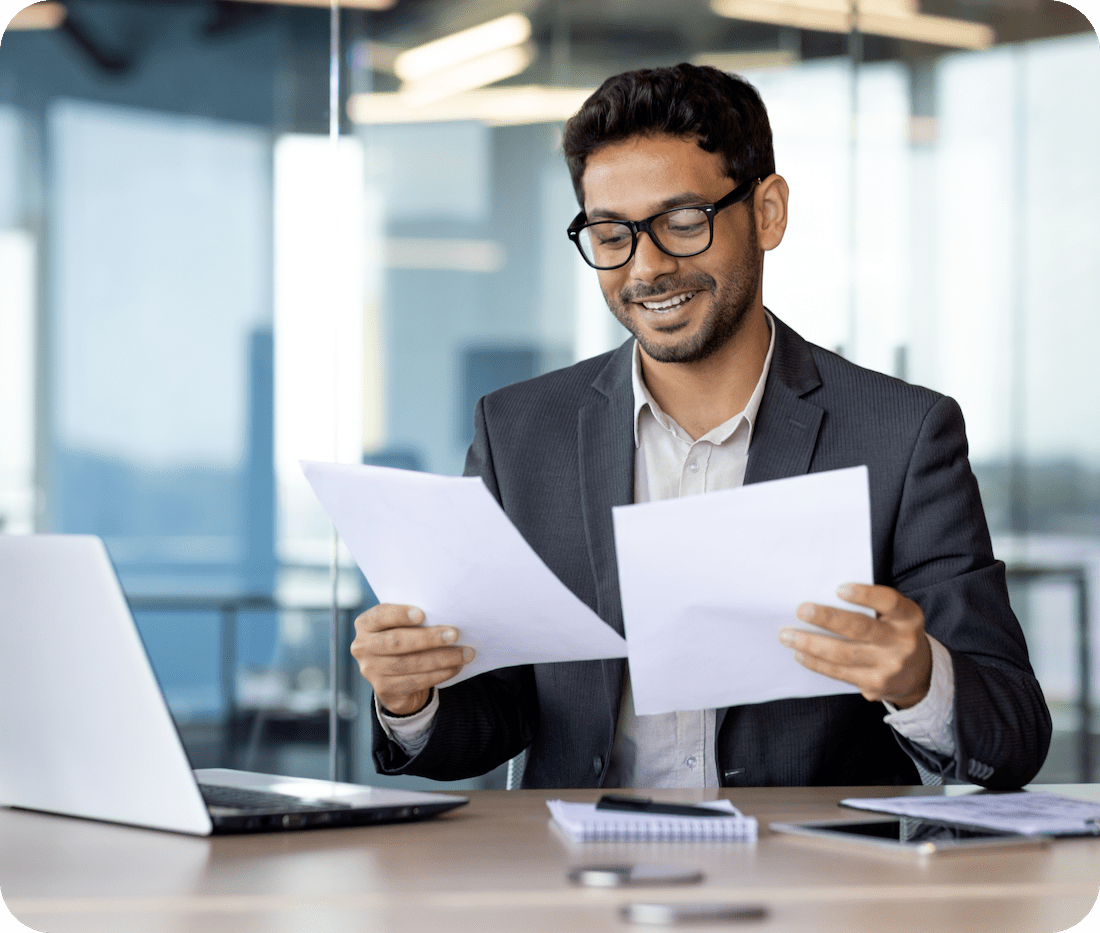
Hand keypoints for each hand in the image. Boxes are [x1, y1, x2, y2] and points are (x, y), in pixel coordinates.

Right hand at [350, 604, 474, 715]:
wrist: (394, 675)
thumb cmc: (404, 638)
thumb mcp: (400, 625)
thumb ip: (413, 619)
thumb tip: (445, 615)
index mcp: (365, 624)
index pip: (380, 616)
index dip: (400, 614)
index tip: (423, 615)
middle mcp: (362, 647)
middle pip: (397, 642)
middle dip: (429, 638)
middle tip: (455, 634)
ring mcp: (371, 670)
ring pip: (409, 664)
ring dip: (441, 658)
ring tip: (464, 653)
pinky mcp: (384, 690)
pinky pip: (415, 681)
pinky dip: (439, 674)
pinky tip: (455, 667)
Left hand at [778, 583, 931, 708]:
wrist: (918, 674)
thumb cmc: (894, 632)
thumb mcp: (895, 615)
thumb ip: (871, 605)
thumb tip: (821, 594)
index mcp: (908, 617)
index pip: (889, 602)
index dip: (865, 595)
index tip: (838, 589)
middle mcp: (902, 642)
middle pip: (860, 628)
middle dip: (827, 619)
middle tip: (801, 610)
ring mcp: (889, 667)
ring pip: (843, 654)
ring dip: (810, 644)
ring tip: (787, 636)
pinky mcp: (875, 685)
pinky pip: (839, 673)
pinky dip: (816, 663)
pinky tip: (800, 654)